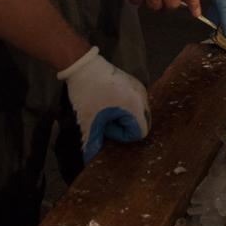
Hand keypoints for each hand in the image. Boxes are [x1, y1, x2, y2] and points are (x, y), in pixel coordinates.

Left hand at [59, 47, 151, 162]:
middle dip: (125, 127)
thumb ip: (92, 142)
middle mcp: (142, 97)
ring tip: (106, 111)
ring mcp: (140, 88)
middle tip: (106, 121)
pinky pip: (136, 103)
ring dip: (124, 118)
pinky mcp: (134, 83)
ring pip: (139, 113)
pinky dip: (125, 108)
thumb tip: (89, 161)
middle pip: (142, 123)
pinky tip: (109, 103)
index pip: (139, 133)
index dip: (121, 134)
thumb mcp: (88, 120)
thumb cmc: (87, 93)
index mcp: (135, 106)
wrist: (82, 64)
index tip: (105, 124)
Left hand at [194, 0, 225, 42]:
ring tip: (208, 34)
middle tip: (212, 43)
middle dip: (225, 39)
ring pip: (225, 25)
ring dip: (218, 30)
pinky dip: (214, 20)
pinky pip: (219, 17)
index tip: (222, 50)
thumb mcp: (225, 4)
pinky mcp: (222, 3)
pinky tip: (207, 22)